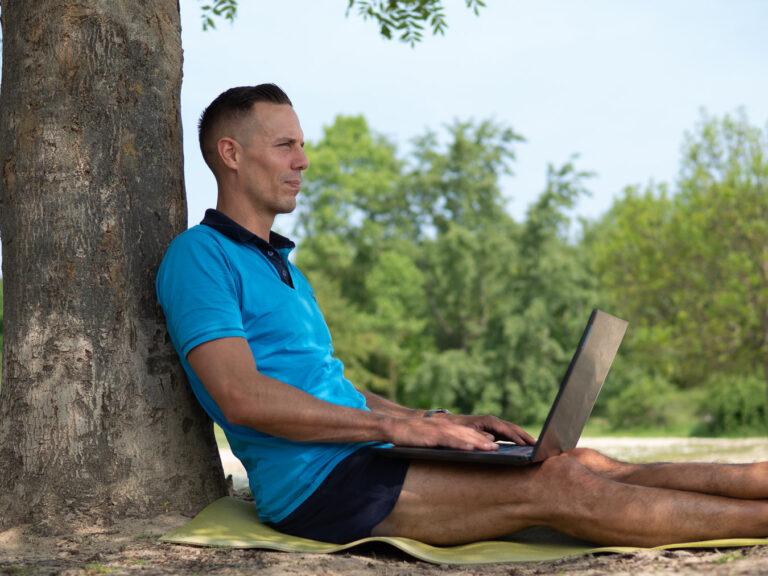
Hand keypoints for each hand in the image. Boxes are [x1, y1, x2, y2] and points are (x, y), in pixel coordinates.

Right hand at [385, 413, 534, 451]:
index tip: (504, 444)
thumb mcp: (434, 437)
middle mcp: (448, 425)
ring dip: (479, 441)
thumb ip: (451, 440)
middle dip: (490, 438)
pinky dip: (461, 443)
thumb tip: (470, 446)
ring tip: (493, 448)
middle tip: (499, 446)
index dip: (490, 437)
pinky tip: (471, 448)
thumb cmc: (412, 436)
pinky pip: (449, 440)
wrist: (391, 428)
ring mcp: (440, 429)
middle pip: (473, 432)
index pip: (474, 431)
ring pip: (464, 435)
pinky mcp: (431, 435)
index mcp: (450, 426)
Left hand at [445, 413, 535, 446]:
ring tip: (535, 444)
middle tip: (538, 444)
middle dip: (525, 436)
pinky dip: (517, 438)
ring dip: (524, 436)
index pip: (507, 430)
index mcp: (489, 420)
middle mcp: (494, 421)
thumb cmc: (458, 428)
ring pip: (513, 430)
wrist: (451, 423)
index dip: (517, 438)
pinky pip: (508, 433)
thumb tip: (493, 440)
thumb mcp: (468, 433)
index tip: (527, 446)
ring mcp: (495, 424)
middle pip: (513, 428)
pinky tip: (523, 444)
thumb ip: (480, 436)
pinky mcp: (494, 429)